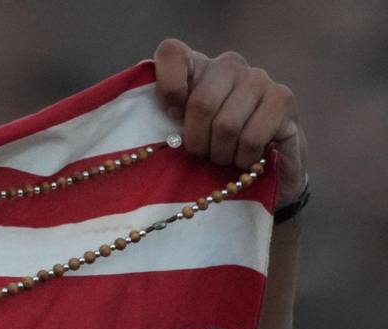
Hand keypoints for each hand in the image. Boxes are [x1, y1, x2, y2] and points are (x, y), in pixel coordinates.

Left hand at [153, 38, 306, 207]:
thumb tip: (148, 121)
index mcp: (196, 68)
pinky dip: (243, 158)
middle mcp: (229, 65)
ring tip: (224, 157)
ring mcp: (259, 79)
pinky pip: (252, 137)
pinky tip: (246, 159)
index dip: (167, 86)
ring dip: (221, 154)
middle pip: (201, 103)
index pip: (172, 53)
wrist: (259, 170)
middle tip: (201, 154)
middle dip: (197, 141)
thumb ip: (160, 121)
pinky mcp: (284, 99)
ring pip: (227, 124)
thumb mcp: (178, 137)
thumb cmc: (210, 151)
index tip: (172, 115)